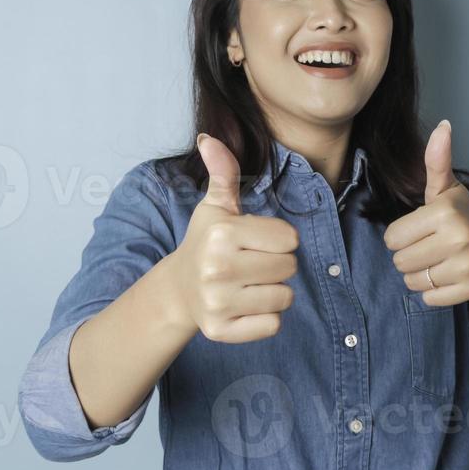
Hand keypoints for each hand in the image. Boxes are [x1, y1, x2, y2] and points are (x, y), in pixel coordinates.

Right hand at [172, 133, 300, 342]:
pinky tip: (245, 306)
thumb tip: (208, 138)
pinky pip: (274, 325)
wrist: (179, 290)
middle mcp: (218, 269)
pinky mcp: (222, 331)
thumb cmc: (206, 243)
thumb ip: (222, 173)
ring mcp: (218, 303)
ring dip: (274, 291)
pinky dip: (266, 318)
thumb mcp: (215, 207)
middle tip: (251, 264)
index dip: (278, 238)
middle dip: (277, 265)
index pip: (290, 238)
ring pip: (285, 297)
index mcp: (222, 234)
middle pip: (290, 267)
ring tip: (248, 284)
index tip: (255, 241)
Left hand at [382, 120, 468, 306]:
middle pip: (400, 262)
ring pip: (412, 282)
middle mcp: (458, 239)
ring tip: (438, 260)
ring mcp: (466, 267)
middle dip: (409, 255)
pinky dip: (433, 291)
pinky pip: (429, 299)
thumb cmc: (464, 214)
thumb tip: (443, 126)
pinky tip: (447, 274)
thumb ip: (436, 160)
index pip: (392, 238)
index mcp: (445, 213)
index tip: (420, 229)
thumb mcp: (447, 187)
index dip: (401, 235)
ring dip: (420, 274)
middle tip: (429, 245)